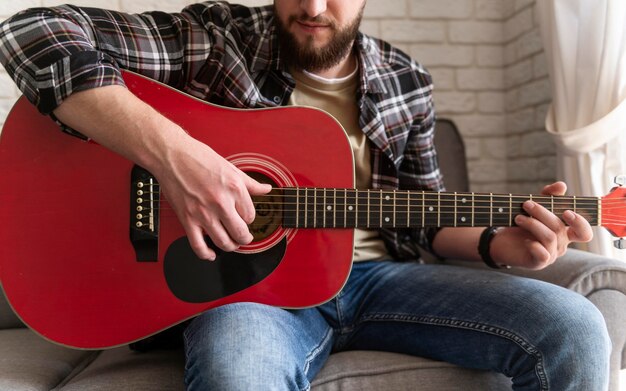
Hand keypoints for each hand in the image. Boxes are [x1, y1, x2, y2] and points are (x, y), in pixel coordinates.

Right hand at [155, 136, 270, 260]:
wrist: (171, 155)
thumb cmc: (198, 158)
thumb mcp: (231, 167)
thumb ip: (250, 183)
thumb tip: (266, 189)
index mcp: (234, 188)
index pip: (250, 216)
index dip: (249, 219)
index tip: (244, 218)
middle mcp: (220, 202)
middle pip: (240, 233)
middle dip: (245, 238)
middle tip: (243, 237)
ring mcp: (203, 213)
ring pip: (223, 242)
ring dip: (230, 246)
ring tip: (231, 243)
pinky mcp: (187, 219)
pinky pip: (198, 245)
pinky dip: (206, 254)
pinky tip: (211, 254)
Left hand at [490, 182, 592, 269]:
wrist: (501, 241)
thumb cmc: (522, 223)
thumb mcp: (535, 206)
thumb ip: (549, 196)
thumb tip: (562, 185)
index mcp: (565, 232)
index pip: (584, 232)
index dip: (580, 223)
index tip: (565, 211)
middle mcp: (561, 244)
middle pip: (560, 228)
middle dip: (543, 213)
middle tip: (527, 204)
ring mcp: (551, 254)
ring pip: (550, 237)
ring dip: (532, 223)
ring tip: (518, 217)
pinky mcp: (538, 262)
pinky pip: (543, 254)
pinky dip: (534, 245)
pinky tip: (525, 240)